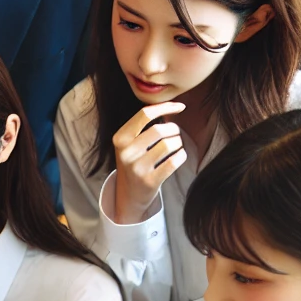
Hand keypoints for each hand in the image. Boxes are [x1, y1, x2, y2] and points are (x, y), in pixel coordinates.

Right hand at [109, 102, 187, 224]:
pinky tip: (178, 157)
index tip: (180, 106)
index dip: (165, 107)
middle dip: (173, 129)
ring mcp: (137, 168)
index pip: (144, 114)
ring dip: (178, 143)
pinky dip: (181, 155)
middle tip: (174, 134)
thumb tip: (173, 106)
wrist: (129, 194)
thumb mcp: (131, 143)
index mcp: (120, 138)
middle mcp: (125, 153)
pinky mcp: (150, 181)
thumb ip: (145, 125)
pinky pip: (174, 160)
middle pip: (159, 129)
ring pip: (169, 144)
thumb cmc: (136, 161)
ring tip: (174, 147)